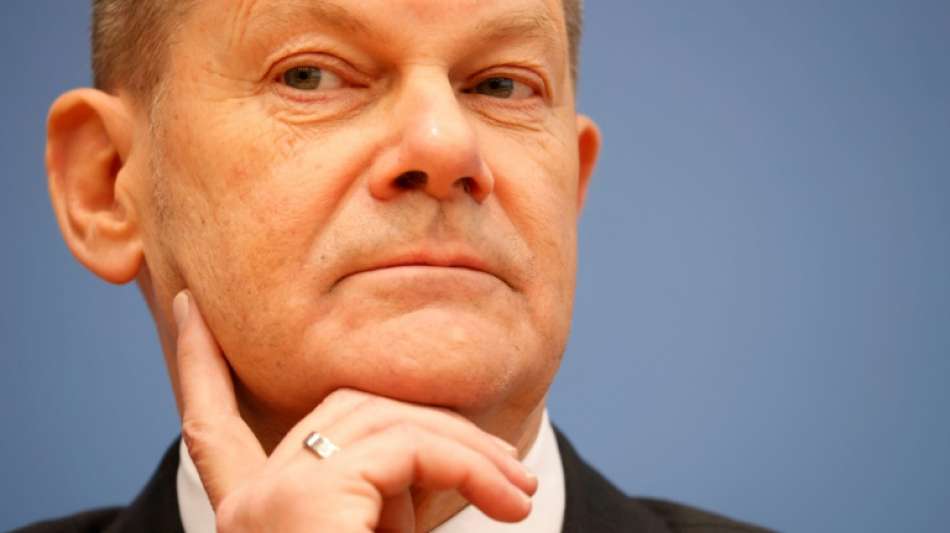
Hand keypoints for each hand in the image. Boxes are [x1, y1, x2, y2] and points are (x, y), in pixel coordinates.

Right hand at [173, 290, 536, 531]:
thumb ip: (385, 499)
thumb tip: (457, 461)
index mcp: (254, 518)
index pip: (211, 430)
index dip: (200, 368)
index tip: (187, 312)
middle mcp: (247, 505)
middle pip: (344, 413)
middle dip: (433, 430)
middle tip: (509, 474)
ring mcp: (268, 502)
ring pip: (379, 420)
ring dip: (464, 450)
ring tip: (519, 493)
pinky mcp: (306, 503)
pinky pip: (406, 446)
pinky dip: (467, 463)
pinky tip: (509, 497)